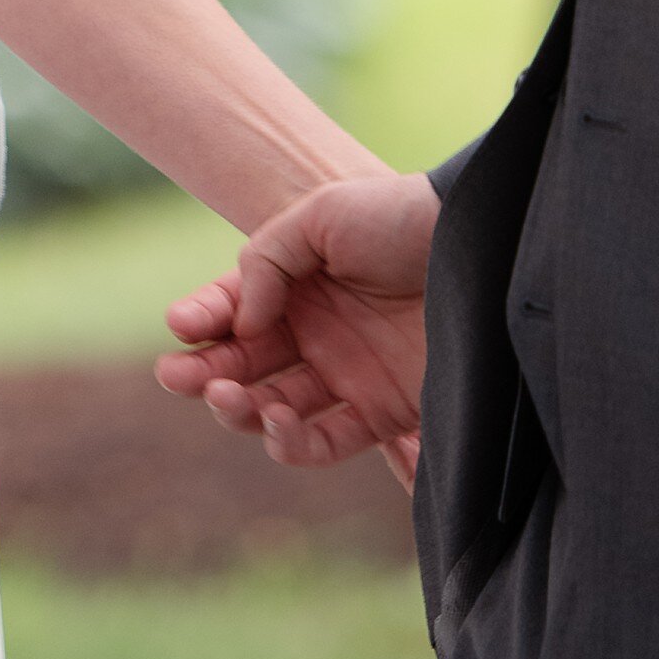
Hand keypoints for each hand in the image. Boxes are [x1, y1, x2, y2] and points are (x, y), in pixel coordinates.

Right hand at [152, 168, 437, 486]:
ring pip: (270, 410)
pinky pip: (323, 441)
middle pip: (240, 367)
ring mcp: (345, 375)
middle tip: (178, 377)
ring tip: (229, 395)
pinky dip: (290, 442)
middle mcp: (313, 334)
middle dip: (201, 375)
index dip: (199, 321)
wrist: (480, 244)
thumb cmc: (399, 218)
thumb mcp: (321, 215)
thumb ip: (266, 260)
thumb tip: (240, 323)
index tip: (181, 325)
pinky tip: (277, 420)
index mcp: (292, 285)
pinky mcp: (381, 411)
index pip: (230, 312)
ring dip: (237, 410)